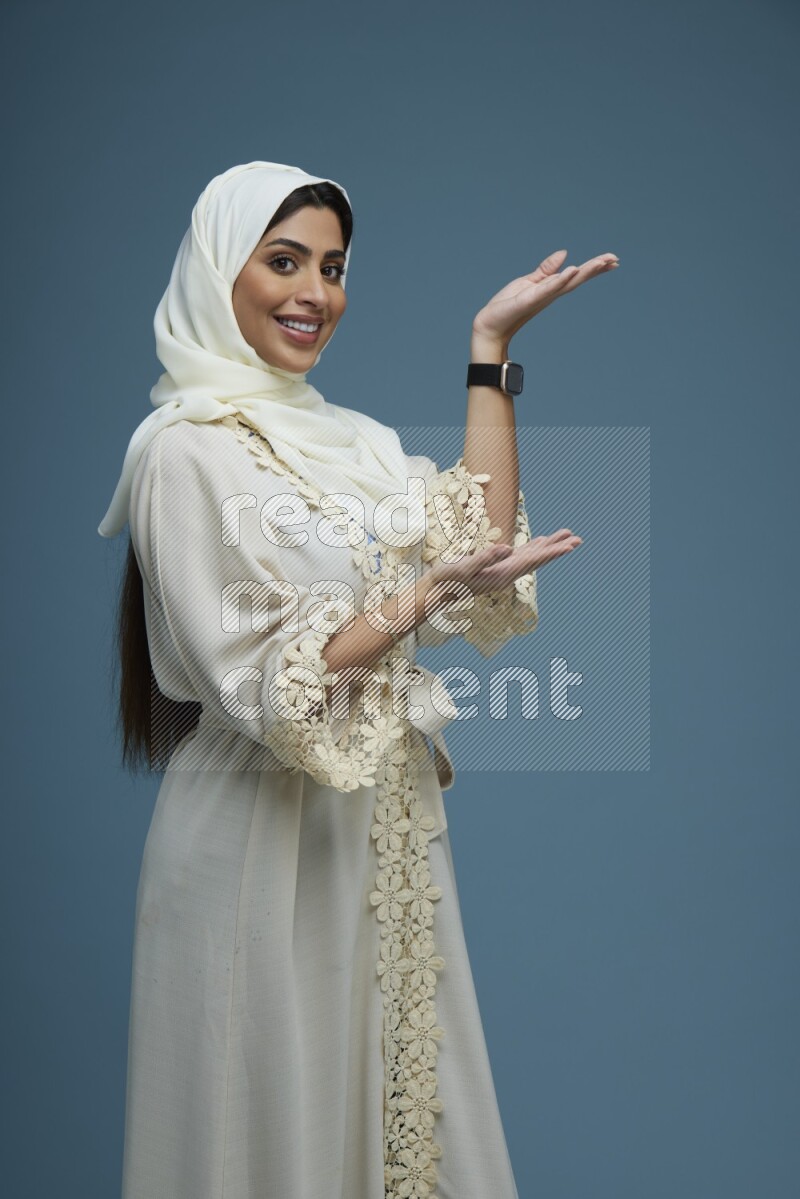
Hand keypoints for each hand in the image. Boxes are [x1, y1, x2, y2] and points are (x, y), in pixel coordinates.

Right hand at [427, 530, 581, 600]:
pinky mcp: (495, 567)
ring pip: (531, 556)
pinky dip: (532, 547)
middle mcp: (507, 574)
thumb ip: (486, 558)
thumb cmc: (447, 580)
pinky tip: (538, 543)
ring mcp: (502, 571)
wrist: (436, 592)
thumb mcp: (464, 568)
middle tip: (577, 539)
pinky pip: (520, 556)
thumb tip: (508, 549)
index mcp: (502, 574)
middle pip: (537, 559)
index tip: (570, 545)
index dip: (552, 552)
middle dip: (557, 548)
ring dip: (548, 546)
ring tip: (565, 536)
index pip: (533, 561)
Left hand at [471, 249, 618, 351]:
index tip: (612, 260)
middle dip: (596, 269)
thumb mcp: (529, 281)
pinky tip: (572, 270)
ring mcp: (541, 297)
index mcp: (551, 288)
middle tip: (615, 260)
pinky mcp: (529, 299)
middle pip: (577, 278)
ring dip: (584, 271)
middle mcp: (550, 293)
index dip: (594, 268)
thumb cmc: (509, 304)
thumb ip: (546, 269)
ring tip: (601, 261)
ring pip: (567, 282)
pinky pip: (547, 288)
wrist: (490, 323)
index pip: (576, 275)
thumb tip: (565, 254)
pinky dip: (560, 279)